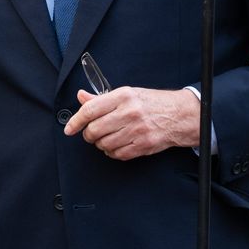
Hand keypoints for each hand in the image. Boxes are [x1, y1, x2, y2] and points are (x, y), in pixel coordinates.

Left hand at [63, 86, 199, 159]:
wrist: (178, 115)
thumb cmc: (151, 103)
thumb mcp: (126, 94)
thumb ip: (101, 98)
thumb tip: (81, 97)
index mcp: (123, 96)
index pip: (91, 110)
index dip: (76, 121)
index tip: (69, 129)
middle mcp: (129, 112)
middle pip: (95, 130)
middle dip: (88, 134)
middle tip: (91, 133)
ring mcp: (137, 130)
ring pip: (104, 144)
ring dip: (100, 144)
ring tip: (106, 137)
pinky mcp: (143, 145)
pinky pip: (118, 154)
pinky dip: (112, 152)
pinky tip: (116, 145)